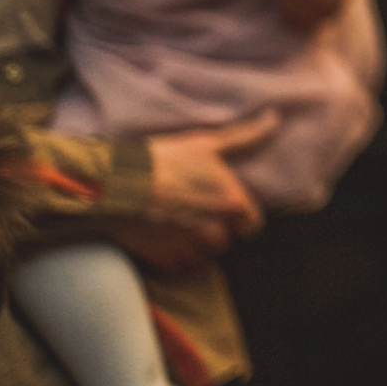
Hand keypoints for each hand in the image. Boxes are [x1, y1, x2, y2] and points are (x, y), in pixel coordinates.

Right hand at [139, 111, 276, 261]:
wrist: (111, 183)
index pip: (252, 225)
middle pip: (225, 241)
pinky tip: (157, 239)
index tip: (222, 209)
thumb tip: (275, 117)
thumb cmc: (161, 159)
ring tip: (172, 226)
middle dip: (213, 231)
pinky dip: (169, 258)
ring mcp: (189, 248)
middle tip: (190, 214)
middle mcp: (216, 229)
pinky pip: (176, 268)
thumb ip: (245, 136)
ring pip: (202, 257)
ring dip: (192, 247)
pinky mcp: (164, 261)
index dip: (239, 218)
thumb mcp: (205, 144)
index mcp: (232, 203)